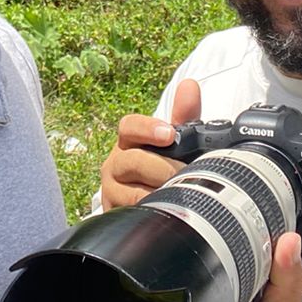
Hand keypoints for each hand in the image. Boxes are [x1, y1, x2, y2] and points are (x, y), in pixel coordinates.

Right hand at [97, 79, 200, 209]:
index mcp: (128, 141)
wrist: (141, 202)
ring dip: (159, 193)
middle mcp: (115, 164)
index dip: (148, 128)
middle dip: (163, 168)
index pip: (129, 126)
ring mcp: (111, 191)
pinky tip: (165, 214)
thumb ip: (183, 116)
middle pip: (133, 161)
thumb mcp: (172, 142)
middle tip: (186, 173)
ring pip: (133, 192)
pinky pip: (130, 215)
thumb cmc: (159, 165)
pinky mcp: (113, 214)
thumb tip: (190, 86)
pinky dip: (149, 213)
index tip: (170, 134)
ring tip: (181, 197)